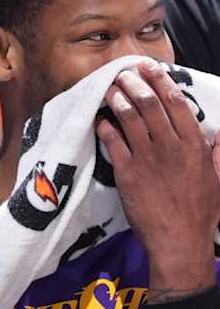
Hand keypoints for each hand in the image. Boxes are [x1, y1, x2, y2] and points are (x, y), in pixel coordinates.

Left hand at [96, 61, 219, 300]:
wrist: (179, 240)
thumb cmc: (201, 210)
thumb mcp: (218, 176)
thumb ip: (218, 151)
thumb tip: (219, 131)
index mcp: (195, 145)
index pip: (177, 103)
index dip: (161, 81)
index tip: (150, 68)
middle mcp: (171, 147)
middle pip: (150, 104)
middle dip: (134, 83)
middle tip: (123, 72)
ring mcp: (147, 158)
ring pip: (129, 118)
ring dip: (117, 99)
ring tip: (109, 88)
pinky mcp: (127, 173)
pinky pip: (113, 143)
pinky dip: (105, 127)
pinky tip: (100, 119)